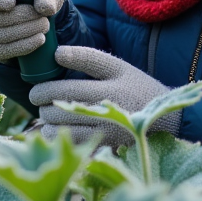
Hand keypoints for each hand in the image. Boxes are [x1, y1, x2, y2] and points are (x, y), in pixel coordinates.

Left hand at [29, 46, 180, 147]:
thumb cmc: (136, 87)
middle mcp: (104, 113)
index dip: (43, 90)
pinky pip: (68, 143)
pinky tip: (59, 127)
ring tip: (49, 112)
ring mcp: (102, 133)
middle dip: (42, 103)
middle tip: (39, 98)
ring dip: (47, 121)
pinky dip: (57, 135)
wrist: (165, 120)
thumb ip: (87, 57)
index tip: (36, 88)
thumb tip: (56, 53)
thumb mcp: (118, 67)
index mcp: (107, 89)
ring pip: (59, 129)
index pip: (65, 89)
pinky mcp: (101, 147)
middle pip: (58, 110)